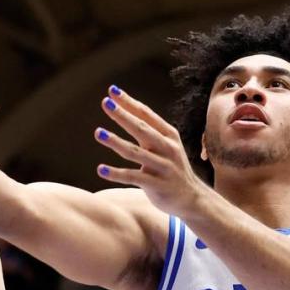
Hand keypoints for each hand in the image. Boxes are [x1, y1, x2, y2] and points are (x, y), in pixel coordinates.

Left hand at [94, 85, 207, 215]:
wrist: (192, 198)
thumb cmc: (172, 168)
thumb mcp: (166, 146)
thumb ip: (149, 131)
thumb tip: (125, 110)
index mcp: (169, 135)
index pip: (146, 114)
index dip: (129, 102)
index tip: (112, 91)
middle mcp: (167, 148)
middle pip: (141, 128)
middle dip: (122, 115)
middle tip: (105, 103)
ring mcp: (163, 167)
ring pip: (135, 152)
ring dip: (115, 141)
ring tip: (98, 132)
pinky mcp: (157, 185)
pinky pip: (133, 177)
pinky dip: (116, 174)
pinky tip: (100, 169)